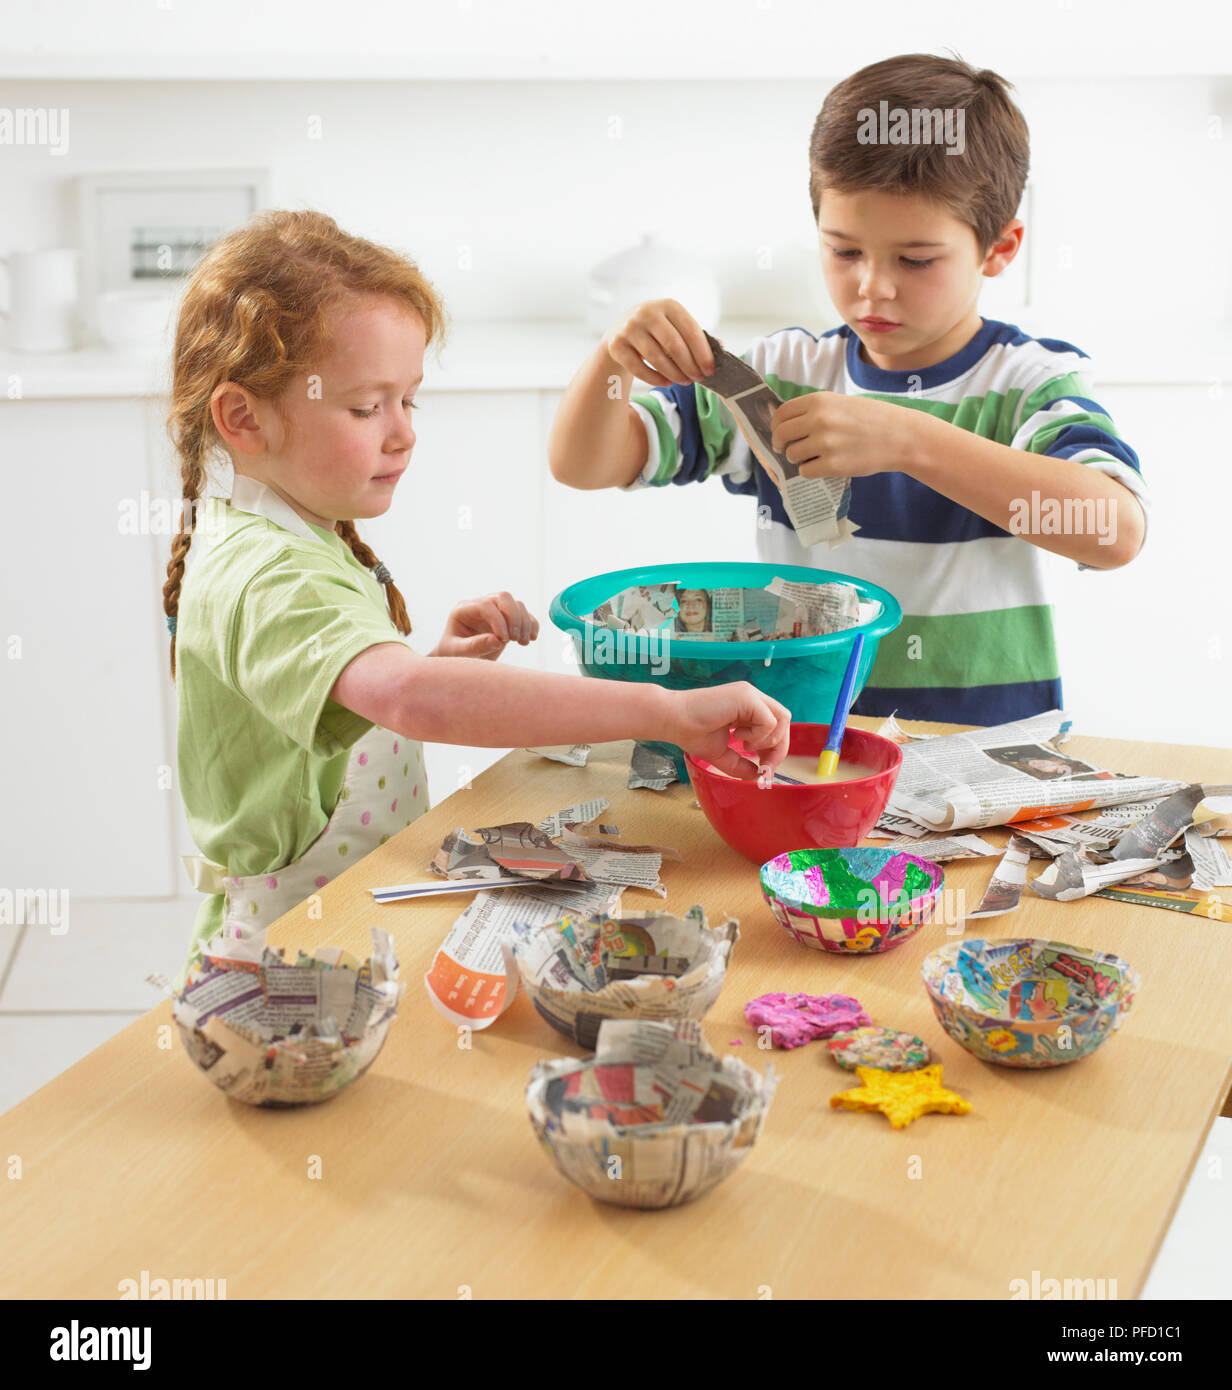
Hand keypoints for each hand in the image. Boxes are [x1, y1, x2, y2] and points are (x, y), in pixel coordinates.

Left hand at [432, 592, 538, 660]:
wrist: (458, 660)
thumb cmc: (453, 655)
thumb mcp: (458, 653)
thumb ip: (474, 646)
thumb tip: (497, 640)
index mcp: (464, 609)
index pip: (485, 606)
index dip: (497, 620)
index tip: (502, 640)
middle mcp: (480, 605)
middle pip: (503, 597)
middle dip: (513, 617)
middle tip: (514, 639)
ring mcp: (495, 611)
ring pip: (516, 604)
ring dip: (524, 623)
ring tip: (523, 643)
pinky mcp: (507, 619)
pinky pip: (525, 614)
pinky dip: (532, 624)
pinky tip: (531, 639)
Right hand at [603, 298, 715, 388]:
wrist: (620, 330)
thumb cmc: (656, 330)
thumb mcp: (675, 326)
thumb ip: (695, 335)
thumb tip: (721, 347)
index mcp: (668, 305)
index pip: (690, 330)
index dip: (702, 353)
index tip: (710, 369)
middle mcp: (647, 312)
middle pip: (674, 345)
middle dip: (689, 365)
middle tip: (698, 378)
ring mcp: (629, 328)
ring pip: (656, 358)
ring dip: (674, 374)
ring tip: (684, 381)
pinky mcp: (616, 344)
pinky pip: (639, 368)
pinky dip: (655, 378)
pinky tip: (666, 382)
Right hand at [669, 682, 790, 779]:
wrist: (673, 720)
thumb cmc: (691, 732)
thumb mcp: (722, 754)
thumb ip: (740, 764)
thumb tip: (758, 777)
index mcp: (748, 706)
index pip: (776, 724)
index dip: (775, 748)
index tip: (763, 768)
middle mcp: (752, 697)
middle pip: (784, 720)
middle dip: (778, 748)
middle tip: (764, 766)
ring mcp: (750, 694)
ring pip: (782, 718)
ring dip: (768, 740)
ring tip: (744, 745)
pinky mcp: (746, 697)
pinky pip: (769, 721)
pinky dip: (758, 735)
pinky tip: (736, 735)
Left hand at [769, 391, 917, 480]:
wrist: (900, 436)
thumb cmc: (871, 419)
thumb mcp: (841, 403)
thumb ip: (815, 411)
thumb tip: (785, 425)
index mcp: (819, 401)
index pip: (782, 414)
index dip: (776, 426)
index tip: (779, 434)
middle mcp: (819, 420)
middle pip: (782, 435)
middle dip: (780, 444)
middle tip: (785, 450)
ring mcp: (825, 443)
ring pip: (792, 455)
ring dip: (799, 458)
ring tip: (815, 456)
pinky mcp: (832, 465)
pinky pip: (805, 471)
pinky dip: (811, 471)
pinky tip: (824, 466)